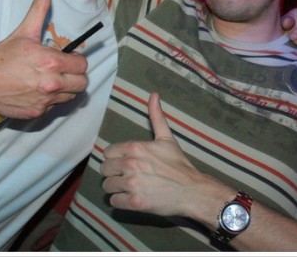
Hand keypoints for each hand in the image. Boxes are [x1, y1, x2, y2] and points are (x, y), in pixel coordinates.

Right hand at [0, 0, 88, 118]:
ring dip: (65, 88)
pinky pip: (55, 107)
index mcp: (52, 63)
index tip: (67, 59)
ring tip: (50, 79)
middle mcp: (51, 84)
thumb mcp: (24, 31)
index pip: (82, 65)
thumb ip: (40, 8)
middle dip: (75, 76)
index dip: (76, 60)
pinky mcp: (38, 113)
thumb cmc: (3, 55)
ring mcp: (45, 100)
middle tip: (63, 70)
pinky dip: (50, 100)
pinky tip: (38, 90)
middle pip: (82, 83)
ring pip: (70, 96)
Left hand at [100, 93, 209, 216]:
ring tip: (129, 187)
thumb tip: (154, 94)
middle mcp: (131, 164)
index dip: (115, 159)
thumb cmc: (178, 164)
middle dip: (114, 173)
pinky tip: (132, 198)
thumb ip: (156, 116)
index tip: (125, 163)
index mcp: (135, 147)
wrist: (192, 189)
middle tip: (126, 176)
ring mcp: (132, 184)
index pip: (108, 153)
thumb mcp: (166, 138)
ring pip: (107, 186)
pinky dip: (120, 201)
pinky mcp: (134, 202)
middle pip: (104, 169)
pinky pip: (114, 202)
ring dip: (116, 188)